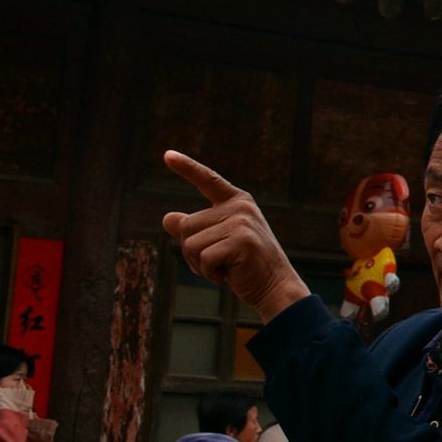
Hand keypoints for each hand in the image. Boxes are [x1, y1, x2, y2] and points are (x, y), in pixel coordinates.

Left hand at [161, 151, 311, 322]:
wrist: (274, 286)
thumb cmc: (243, 264)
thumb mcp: (217, 242)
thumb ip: (194, 228)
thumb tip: (167, 217)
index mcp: (236, 201)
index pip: (208, 180)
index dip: (186, 167)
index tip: (167, 155)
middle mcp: (240, 207)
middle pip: (187, 226)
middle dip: (192, 252)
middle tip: (217, 262)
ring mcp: (242, 222)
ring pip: (190, 244)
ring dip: (199, 264)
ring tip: (224, 268)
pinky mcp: (241, 240)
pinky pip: (203, 258)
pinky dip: (208, 273)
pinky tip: (228, 275)